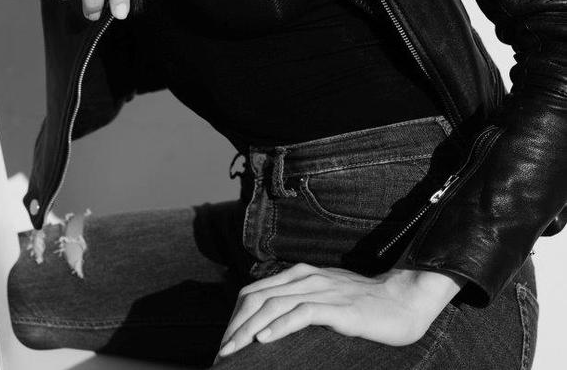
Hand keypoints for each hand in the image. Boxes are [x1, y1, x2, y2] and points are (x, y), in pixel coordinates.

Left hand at [214, 263, 465, 360]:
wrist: (404, 300)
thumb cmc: (365, 304)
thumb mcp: (327, 298)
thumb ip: (301, 303)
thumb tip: (272, 326)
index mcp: (300, 275)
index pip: (256, 292)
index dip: (235, 316)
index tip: (226, 343)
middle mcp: (306, 278)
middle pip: (258, 298)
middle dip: (235, 325)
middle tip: (222, 352)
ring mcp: (322, 290)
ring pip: (274, 305)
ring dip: (249, 329)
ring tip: (234, 349)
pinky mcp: (338, 307)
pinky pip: (302, 313)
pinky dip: (279, 326)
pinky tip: (264, 339)